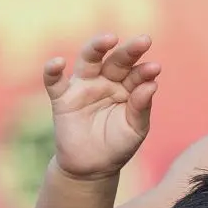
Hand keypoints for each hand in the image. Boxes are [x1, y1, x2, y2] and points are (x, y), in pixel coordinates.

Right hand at [43, 33, 159, 181]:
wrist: (91, 168)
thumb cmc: (117, 145)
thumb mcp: (135, 129)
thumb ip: (141, 108)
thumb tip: (152, 85)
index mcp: (127, 88)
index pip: (137, 74)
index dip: (145, 71)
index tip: (155, 68)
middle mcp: (106, 81)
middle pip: (116, 60)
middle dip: (129, 51)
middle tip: (144, 41)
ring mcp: (83, 87)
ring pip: (88, 60)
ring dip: (96, 47)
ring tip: (109, 39)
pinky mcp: (62, 98)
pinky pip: (54, 81)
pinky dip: (52, 71)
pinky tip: (57, 62)